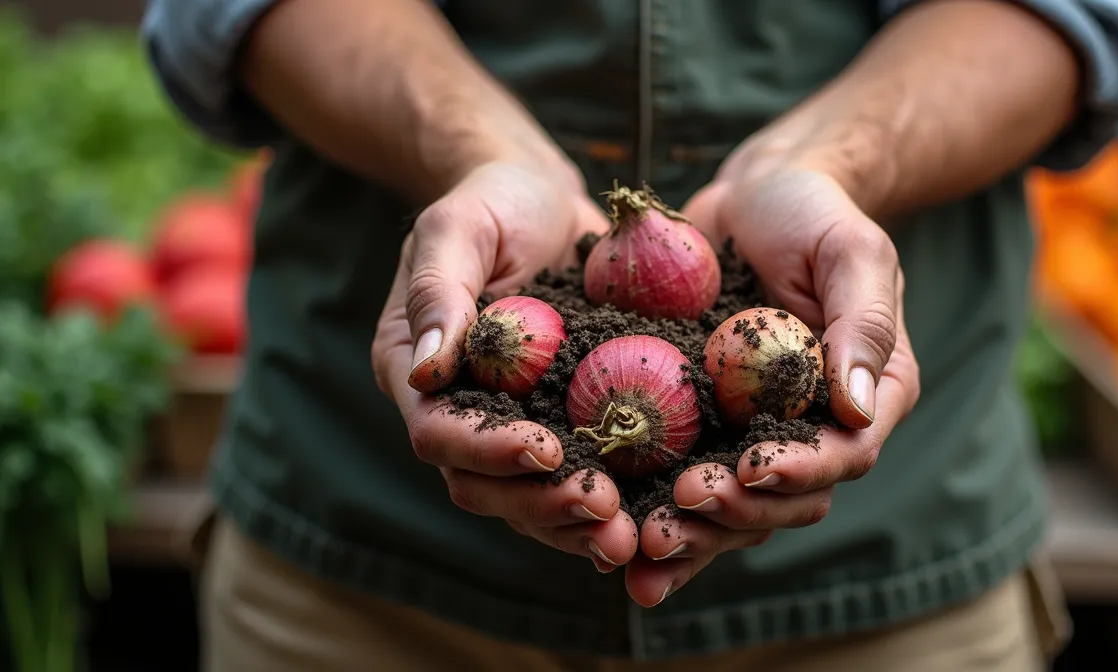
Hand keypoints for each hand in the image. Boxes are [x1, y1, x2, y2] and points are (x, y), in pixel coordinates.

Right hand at [371, 161, 639, 572]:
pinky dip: (614, 499)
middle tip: (603, 513)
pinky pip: (582, 474)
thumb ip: (438, 288)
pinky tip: (655, 515)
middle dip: (541, 505)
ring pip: (532, 498)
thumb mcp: (458, 224)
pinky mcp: (566, 421)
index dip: (489, 451)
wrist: (547, 198)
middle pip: (484, 485)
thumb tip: (430, 368)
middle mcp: (461, 410)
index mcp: (417, 372)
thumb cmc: (493, 198)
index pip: (438, 431)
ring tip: (630, 539)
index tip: (547, 450)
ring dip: (578, 523)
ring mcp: (515, 422)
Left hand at [623, 165, 920, 606]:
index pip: (845, 454)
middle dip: (736, 514)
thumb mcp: (851, 251)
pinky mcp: (701, 427)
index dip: (800, 473)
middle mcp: (813, 427)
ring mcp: (753, 433)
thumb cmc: (812, 211)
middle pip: (786, 500)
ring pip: (732, 509)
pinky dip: (653, 517)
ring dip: (693, 533)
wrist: (750, 195)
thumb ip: (862, 323)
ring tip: (644, 544)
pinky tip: (618, 550)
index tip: (753, 472)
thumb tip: (855, 406)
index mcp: (865, 395)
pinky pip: (681, 481)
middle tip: (681, 505)